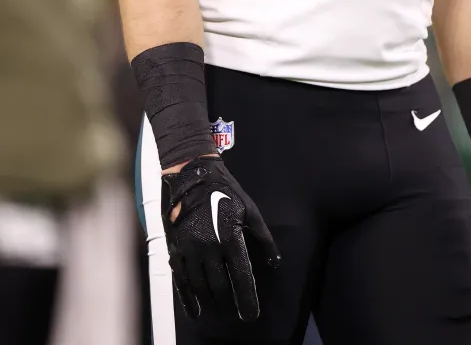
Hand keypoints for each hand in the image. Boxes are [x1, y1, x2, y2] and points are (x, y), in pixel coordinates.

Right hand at [161, 155, 279, 321]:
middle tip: (235, 315)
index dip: (247, 298)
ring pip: (200, 286)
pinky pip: (180, 279)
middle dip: (229, 304)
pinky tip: (194, 311)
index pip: (241, 276)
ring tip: (220, 313)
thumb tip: (275, 261)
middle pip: (220, 286)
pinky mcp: (175, 248)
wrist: (191, 175)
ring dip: (211, 303)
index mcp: (230, 237)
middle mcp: (209, 247)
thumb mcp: (250, 210)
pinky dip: (187, 298)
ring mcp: (190, 249)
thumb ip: (263, 238)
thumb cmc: (225, 190)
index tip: (251, 315)